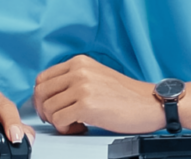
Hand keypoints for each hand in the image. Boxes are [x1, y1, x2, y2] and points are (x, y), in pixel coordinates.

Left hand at [33, 55, 165, 134]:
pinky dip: (66, 129)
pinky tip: (80, 128)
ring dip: (58, 122)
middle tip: (59, 119)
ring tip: (75, 124)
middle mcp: (78, 71)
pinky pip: (59, 120)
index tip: (49, 108)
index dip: (41, 97)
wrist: (150, 103)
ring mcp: (82, 87)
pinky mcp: (86, 105)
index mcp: (79, 62)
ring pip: (48, 108)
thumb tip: (48, 95)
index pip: (42, 78)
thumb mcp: (96, 76)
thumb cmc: (126, 95)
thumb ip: (73, 79)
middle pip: (40, 93)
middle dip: (45, 111)